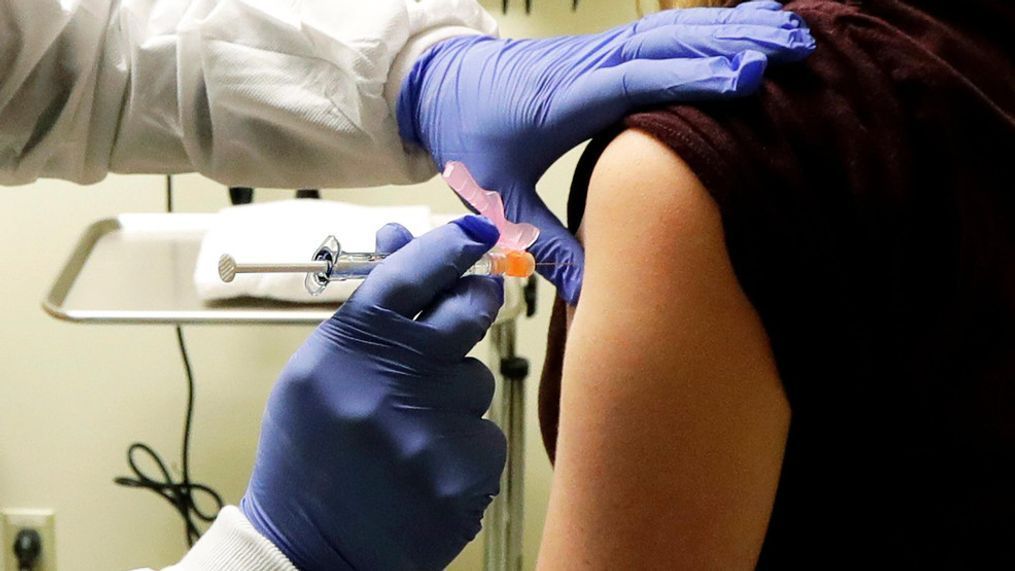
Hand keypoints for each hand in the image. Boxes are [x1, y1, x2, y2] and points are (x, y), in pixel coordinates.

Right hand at [242, 216, 507, 570]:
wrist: (309, 549)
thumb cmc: (312, 455)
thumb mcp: (317, 374)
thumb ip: (366, 314)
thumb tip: (406, 242)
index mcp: (344, 351)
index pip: (408, 275)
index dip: (450, 246)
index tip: (476, 232)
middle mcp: (386, 386)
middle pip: (464, 313)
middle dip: (475, 301)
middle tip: (476, 300)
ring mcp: (428, 433)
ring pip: (476, 381)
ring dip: (455, 397)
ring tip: (412, 433)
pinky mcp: (463, 477)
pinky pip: (487, 435)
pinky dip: (466, 447)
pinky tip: (428, 468)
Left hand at [398, 1, 814, 302]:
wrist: (438, 84)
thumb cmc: (467, 137)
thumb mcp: (497, 201)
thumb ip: (544, 245)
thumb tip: (591, 296)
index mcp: (560, 101)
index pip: (635, 82)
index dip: (691, 78)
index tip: (748, 80)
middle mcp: (585, 66)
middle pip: (667, 43)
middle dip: (734, 43)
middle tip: (796, 52)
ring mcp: (595, 53)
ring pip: (671, 30)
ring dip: (730, 28)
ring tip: (791, 35)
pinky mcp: (602, 52)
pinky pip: (661, 34)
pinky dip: (706, 28)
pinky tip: (745, 31)